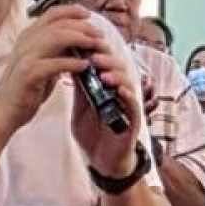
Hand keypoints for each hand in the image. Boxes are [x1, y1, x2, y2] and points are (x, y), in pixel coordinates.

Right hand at [0, 5, 117, 132]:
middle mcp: (26, 42)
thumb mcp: (43, 64)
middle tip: (99, 34)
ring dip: (80, 39)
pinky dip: (72, 63)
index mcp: (29, 36)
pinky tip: (85, 66)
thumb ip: (56, 52)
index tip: (88, 15)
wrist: (3, 111)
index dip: (72, 11)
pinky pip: (54, 64)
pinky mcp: (28, 74)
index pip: (52, 14)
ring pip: (56, 37)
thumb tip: (79, 42)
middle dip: (83, 26)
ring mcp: (25, 57)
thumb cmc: (25, 89)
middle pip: (58, 23)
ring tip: (95, 45)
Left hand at [70, 34, 146, 176]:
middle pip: (118, 68)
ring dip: (116, 75)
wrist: (102, 162)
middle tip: (92, 53)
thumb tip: (70, 64)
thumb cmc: (94, 134)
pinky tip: (119, 91)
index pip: (105, 63)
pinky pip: (134, 106)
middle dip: (106, 58)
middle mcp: (119, 92)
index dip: (96, 51)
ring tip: (102, 72)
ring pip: (128, 83)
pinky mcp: (134, 122)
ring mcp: (127, 106)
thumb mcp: (81, 108)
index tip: (82, 43)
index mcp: (106, 87)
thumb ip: (80, 89)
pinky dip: (128, 96)